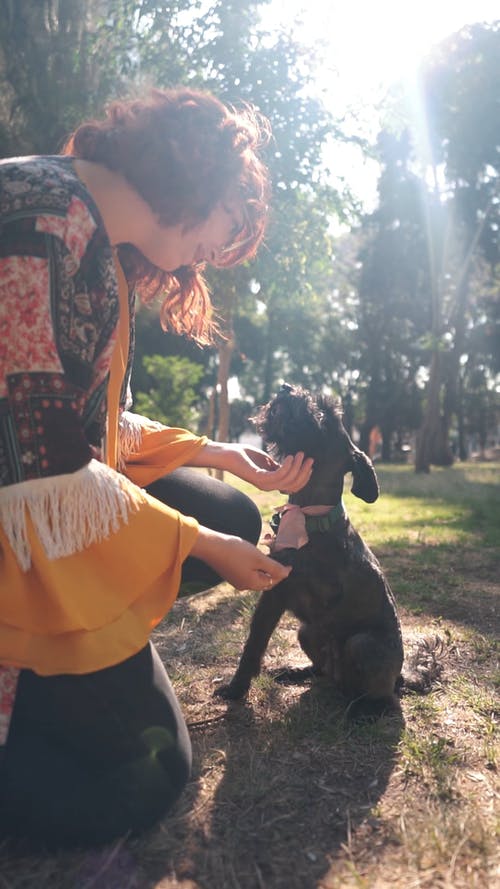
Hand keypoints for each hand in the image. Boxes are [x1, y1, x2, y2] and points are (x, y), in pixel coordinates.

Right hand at [190, 526, 291, 590]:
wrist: (211, 546)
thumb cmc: (236, 551)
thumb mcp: (258, 558)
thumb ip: (274, 567)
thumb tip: (286, 574)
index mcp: (252, 584)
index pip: (273, 581)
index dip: (282, 573)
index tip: (290, 564)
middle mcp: (244, 586)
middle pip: (264, 581)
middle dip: (273, 571)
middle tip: (279, 560)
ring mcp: (236, 580)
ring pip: (255, 576)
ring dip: (263, 568)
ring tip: (267, 556)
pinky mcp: (230, 573)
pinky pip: (247, 572)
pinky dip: (254, 566)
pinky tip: (254, 557)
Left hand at [191, 441, 312, 492]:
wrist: (227, 454)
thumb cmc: (245, 455)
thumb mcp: (266, 460)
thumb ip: (278, 465)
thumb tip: (292, 465)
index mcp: (271, 483)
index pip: (293, 486)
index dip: (304, 477)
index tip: (310, 463)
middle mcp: (268, 486)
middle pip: (293, 485)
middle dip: (304, 472)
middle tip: (309, 458)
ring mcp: (263, 483)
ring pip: (287, 480)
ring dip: (296, 467)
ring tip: (299, 454)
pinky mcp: (258, 477)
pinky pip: (278, 476)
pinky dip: (286, 466)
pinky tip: (289, 457)